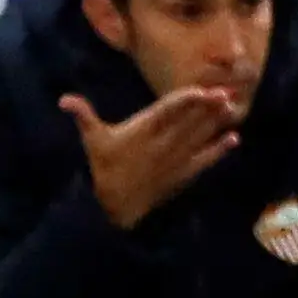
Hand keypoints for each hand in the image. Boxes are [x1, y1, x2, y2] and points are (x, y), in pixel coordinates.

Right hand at [58, 87, 240, 230]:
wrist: (116, 207)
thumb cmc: (105, 168)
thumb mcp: (92, 140)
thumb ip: (82, 115)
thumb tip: (63, 98)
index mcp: (143, 130)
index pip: (169, 111)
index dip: (187, 100)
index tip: (203, 90)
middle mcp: (163, 143)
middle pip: (190, 121)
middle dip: (209, 107)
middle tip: (228, 93)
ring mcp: (175, 160)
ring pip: (199, 137)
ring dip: (216, 122)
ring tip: (232, 108)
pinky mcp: (182, 174)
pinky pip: (204, 160)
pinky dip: (219, 150)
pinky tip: (233, 139)